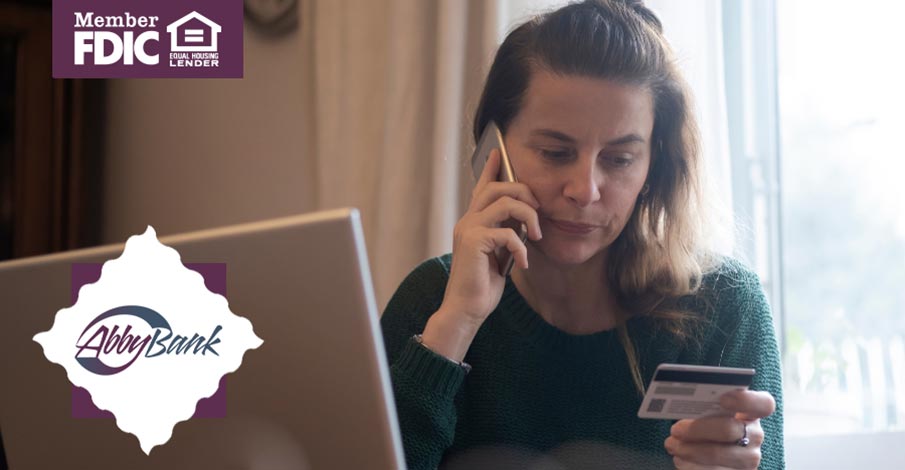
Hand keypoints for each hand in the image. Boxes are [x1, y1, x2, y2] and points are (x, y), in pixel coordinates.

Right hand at [441, 148, 542, 326]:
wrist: (466, 309)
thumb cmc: (482, 284)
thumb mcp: (498, 254)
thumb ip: (505, 234)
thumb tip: (523, 221)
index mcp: (472, 221)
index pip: (481, 187)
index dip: (491, 169)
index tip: (499, 151)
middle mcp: (467, 221)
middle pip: (496, 187)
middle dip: (524, 192)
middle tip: (538, 211)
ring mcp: (468, 229)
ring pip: (504, 202)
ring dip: (528, 216)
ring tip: (536, 236)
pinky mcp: (474, 242)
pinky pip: (506, 232)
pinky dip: (521, 247)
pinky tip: (523, 263)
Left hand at [664, 390, 775, 468]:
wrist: (711, 454)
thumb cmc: (708, 425)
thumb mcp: (711, 413)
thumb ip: (706, 405)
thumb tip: (684, 397)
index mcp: (752, 413)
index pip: (764, 404)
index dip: (746, 400)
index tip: (723, 399)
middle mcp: (755, 436)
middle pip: (730, 430)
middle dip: (698, 429)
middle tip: (676, 429)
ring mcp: (748, 460)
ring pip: (717, 454)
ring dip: (689, 449)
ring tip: (672, 444)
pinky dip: (691, 466)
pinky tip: (680, 460)